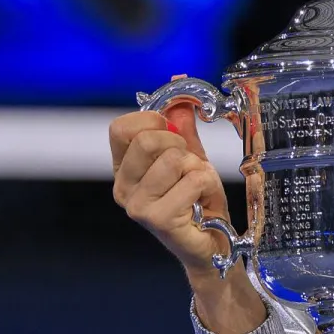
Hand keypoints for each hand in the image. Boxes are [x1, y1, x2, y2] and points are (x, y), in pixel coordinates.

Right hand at [109, 106, 264, 333]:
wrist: (212, 242)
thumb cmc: (197, 201)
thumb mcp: (190, 157)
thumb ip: (182, 128)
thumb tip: (178, 91)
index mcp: (124, 169)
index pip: (121, 128)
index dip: (152, 121)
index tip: (173, 135)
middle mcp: (122, 188)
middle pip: (147, 140)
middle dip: (180, 146)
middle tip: (189, 167)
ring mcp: (137, 206)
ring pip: (173, 159)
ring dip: (197, 168)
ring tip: (197, 186)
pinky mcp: (157, 218)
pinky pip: (193, 179)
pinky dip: (208, 184)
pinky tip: (202, 201)